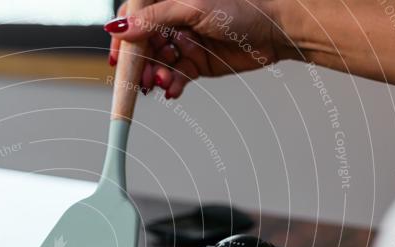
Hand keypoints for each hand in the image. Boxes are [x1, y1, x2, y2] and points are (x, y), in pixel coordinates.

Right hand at [107, 0, 294, 98]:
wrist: (276, 29)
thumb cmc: (242, 7)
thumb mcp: (191, 9)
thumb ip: (154, 19)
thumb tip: (119, 28)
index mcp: (168, 0)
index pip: (134, 17)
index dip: (122, 38)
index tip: (118, 59)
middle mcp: (173, 21)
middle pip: (142, 45)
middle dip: (139, 64)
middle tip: (142, 79)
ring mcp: (183, 43)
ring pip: (156, 64)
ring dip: (154, 76)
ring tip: (161, 83)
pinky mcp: (195, 64)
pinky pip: (174, 77)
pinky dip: (170, 85)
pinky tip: (172, 89)